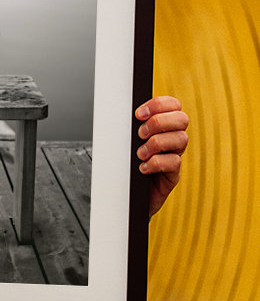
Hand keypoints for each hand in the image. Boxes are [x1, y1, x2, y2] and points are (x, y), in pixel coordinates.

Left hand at [135, 95, 188, 216]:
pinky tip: (143, 167)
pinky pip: (174, 162)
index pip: (173, 105)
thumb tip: (119, 111)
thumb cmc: (126, 165)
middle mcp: (173, 139)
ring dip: (156, 143)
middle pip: (182, 119)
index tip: (138, 114)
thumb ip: (131, 126)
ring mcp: (175, 156)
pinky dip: (155, 163)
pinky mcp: (173, 175)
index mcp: (163, 126)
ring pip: (181, 139)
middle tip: (140, 134)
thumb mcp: (127, 142)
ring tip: (140, 153)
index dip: (159, 104)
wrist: (126, 196)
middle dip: (158, 122)